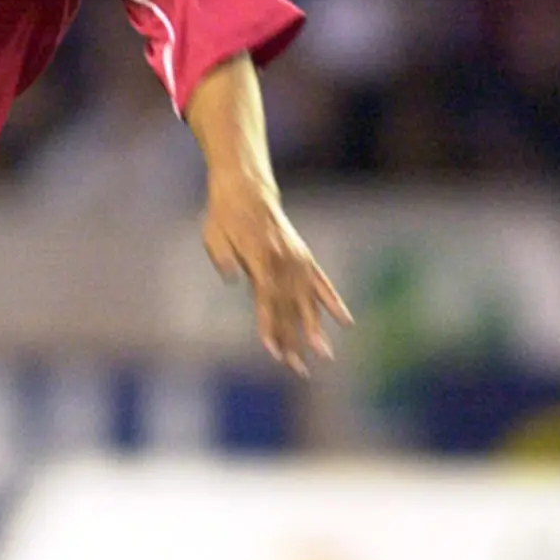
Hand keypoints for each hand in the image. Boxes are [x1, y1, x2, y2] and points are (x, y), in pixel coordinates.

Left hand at [203, 175, 350, 375]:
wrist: (246, 190)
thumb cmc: (224, 216)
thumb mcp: (213, 235)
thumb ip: (224, 258)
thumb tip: (232, 279)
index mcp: (260, 259)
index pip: (266, 301)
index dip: (271, 327)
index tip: (274, 352)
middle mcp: (284, 263)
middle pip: (289, 309)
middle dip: (293, 341)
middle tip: (299, 369)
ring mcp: (298, 261)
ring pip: (308, 301)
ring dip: (316, 329)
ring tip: (325, 354)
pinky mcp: (305, 258)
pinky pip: (323, 283)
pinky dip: (334, 302)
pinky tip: (345, 321)